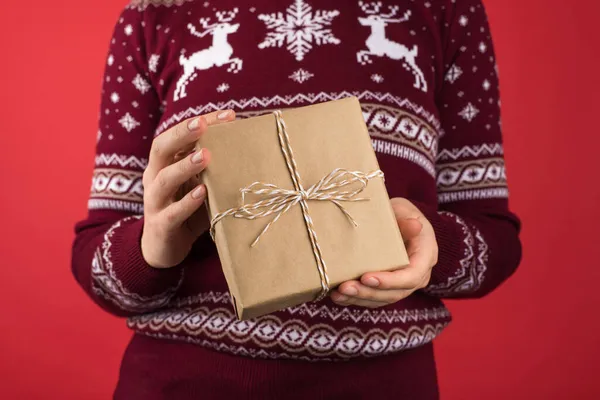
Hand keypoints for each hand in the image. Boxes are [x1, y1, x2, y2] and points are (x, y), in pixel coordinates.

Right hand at [141, 109, 234, 267]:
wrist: (163, 248)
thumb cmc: (185, 209)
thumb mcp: (198, 184)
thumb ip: (212, 167)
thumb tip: (247, 146)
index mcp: (163, 163)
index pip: (177, 135)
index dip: (200, 123)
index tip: (228, 115)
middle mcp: (154, 178)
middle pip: (161, 149)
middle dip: (181, 134)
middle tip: (202, 124)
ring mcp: (155, 202)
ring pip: (165, 180)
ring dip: (185, 166)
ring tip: (206, 155)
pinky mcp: (161, 226)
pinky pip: (172, 212)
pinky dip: (188, 202)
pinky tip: (203, 193)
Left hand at [330, 198, 437, 307]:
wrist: (400, 221)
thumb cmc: (401, 213)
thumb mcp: (404, 210)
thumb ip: (406, 219)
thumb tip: (414, 225)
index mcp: (425, 255)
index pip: (411, 276)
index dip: (390, 281)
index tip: (366, 277)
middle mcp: (418, 275)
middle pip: (395, 292)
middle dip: (368, 292)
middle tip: (345, 287)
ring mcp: (404, 284)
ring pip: (383, 299)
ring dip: (359, 298)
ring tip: (338, 294)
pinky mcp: (390, 288)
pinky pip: (375, 299)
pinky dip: (356, 299)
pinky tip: (338, 296)